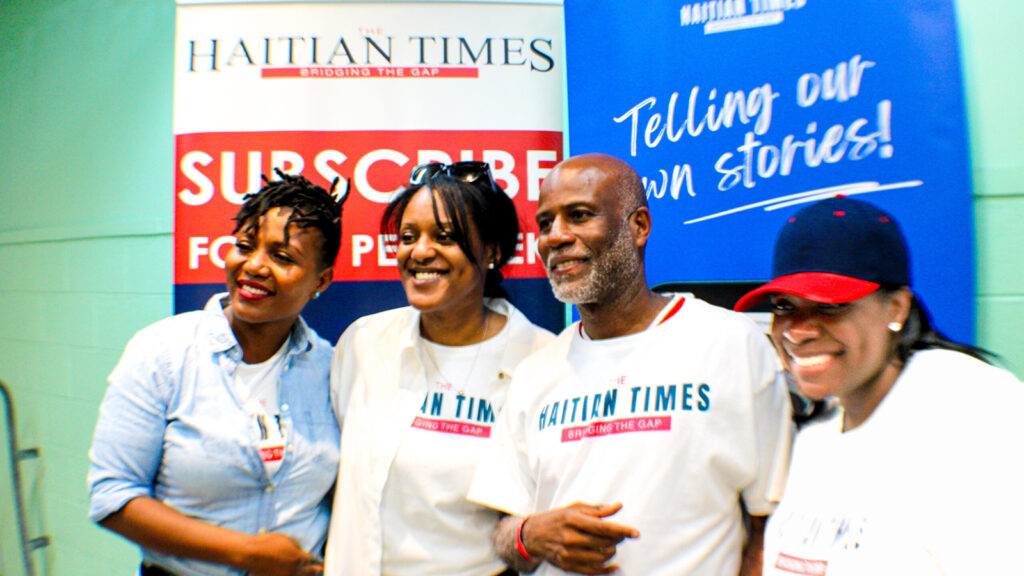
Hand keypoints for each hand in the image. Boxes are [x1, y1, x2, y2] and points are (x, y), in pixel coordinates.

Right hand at [243, 532, 322, 575]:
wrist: (251, 554)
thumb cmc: (267, 543)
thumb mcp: (286, 540)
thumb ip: (297, 547)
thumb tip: (303, 552)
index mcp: (298, 558)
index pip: (310, 560)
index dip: (312, 559)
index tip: (315, 561)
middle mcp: (294, 570)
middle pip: (309, 572)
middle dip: (315, 570)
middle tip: (319, 570)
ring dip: (305, 575)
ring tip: (311, 574)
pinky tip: (294, 575)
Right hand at [522, 502, 638, 574]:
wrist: (533, 535)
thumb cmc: (557, 518)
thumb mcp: (574, 508)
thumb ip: (597, 509)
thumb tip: (618, 506)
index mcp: (572, 519)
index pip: (602, 526)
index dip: (621, 530)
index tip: (635, 532)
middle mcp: (570, 537)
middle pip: (603, 542)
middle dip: (617, 539)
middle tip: (621, 535)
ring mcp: (568, 553)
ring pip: (600, 557)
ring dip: (612, 552)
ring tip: (612, 545)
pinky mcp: (568, 565)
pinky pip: (592, 570)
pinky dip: (606, 569)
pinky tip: (613, 565)